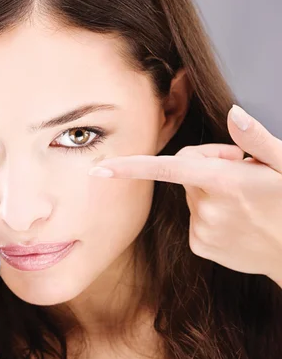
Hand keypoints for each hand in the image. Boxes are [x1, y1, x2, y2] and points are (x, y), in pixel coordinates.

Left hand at [88, 105, 281, 285]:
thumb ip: (257, 139)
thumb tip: (233, 113)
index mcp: (227, 182)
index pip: (168, 168)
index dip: (132, 167)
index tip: (102, 169)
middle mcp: (208, 207)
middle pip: (186, 170)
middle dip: (206, 165)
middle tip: (241, 171)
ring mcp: (202, 230)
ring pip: (190, 194)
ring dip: (209, 191)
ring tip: (242, 201)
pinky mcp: (200, 245)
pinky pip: (193, 217)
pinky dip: (209, 213)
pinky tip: (235, 221)